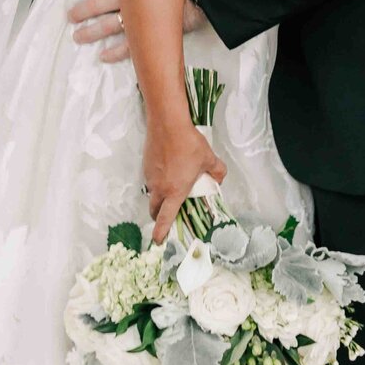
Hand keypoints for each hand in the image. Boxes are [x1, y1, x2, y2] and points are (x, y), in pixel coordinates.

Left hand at [68, 0, 207, 62]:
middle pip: (100, 3)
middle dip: (83, 9)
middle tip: (71, 15)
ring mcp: (139, 15)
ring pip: (109, 25)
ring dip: (91, 32)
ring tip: (78, 36)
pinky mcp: (151, 31)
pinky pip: (130, 45)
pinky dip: (116, 52)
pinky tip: (103, 56)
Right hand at [144, 122, 226, 244]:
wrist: (167, 123)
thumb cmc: (189, 144)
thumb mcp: (209, 159)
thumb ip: (217, 172)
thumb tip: (219, 179)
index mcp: (175, 191)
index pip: (166, 217)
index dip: (161, 231)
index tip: (158, 240)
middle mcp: (160, 187)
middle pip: (154, 210)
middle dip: (159, 216)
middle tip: (168, 215)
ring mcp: (150, 176)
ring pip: (152, 194)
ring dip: (159, 198)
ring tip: (171, 187)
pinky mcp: (145, 165)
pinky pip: (150, 180)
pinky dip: (157, 181)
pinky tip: (167, 169)